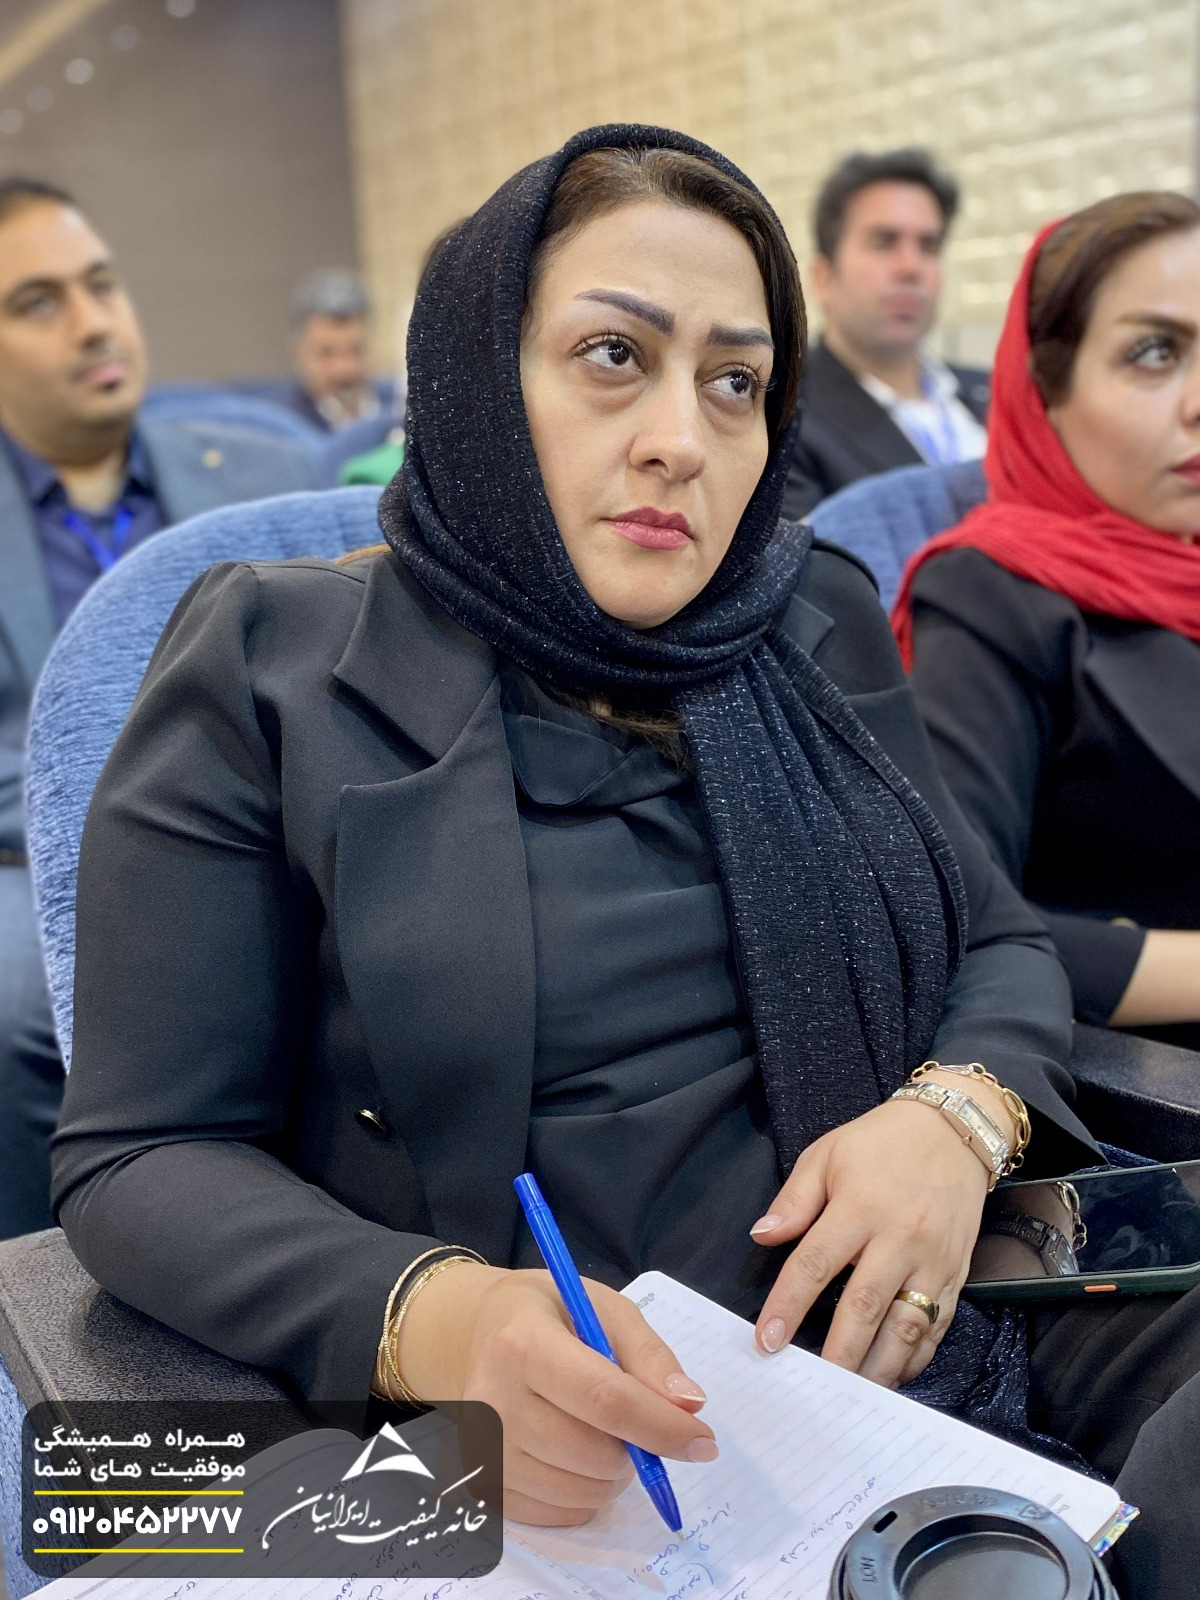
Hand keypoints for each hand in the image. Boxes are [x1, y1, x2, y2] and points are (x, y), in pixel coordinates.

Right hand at [395, 1264, 716, 1525]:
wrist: (476, 1336)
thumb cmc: (550, 1315)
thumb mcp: (604, 1308)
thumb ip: (649, 1355)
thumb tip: (690, 1405)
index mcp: (523, 1344)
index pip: (604, 1399)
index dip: (661, 1426)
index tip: (703, 1440)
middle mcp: (494, 1402)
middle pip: (596, 1454)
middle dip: (639, 1446)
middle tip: (637, 1418)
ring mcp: (484, 1451)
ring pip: (582, 1492)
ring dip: (615, 1472)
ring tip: (603, 1430)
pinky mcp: (484, 1485)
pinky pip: (559, 1514)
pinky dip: (586, 1494)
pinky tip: (576, 1452)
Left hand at [750, 1094, 991, 1388]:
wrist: (953, 1131)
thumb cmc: (881, 1143)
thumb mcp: (827, 1154)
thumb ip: (794, 1200)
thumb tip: (762, 1236)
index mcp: (859, 1207)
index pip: (816, 1264)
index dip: (788, 1305)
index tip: (766, 1342)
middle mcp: (899, 1239)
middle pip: (864, 1306)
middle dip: (837, 1353)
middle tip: (811, 1387)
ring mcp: (932, 1261)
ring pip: (906, 1327)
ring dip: (878, 1367)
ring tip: (851, 1396)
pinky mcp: (956, 1274)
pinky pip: (938, 1327)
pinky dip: (916, 1358)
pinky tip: (893, 1377)